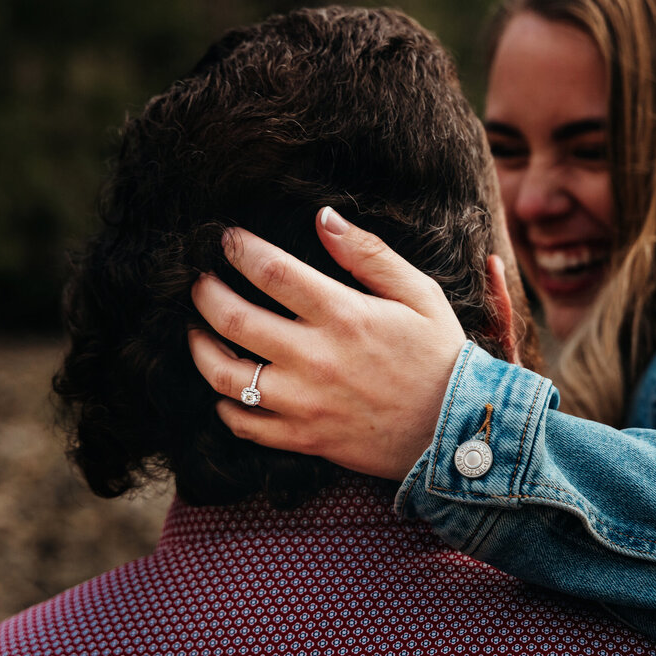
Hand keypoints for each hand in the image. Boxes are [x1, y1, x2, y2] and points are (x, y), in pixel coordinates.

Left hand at [189, 207, 466, 480]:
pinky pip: (244, 424)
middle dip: (204, 292)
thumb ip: (368, 254)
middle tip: (199, 281)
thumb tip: (323, 217)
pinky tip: (228, 388)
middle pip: (232, 318)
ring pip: (224, 376)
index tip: (227, 240)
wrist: (457, 430)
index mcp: (343, 315)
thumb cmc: (440, 356)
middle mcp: (315, 358)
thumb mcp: (419, 294)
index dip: (239, 248)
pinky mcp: (304, 438)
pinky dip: (225, 405)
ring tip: (198, 332)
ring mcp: (304, 402)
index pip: (270, 270)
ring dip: (200, 348)